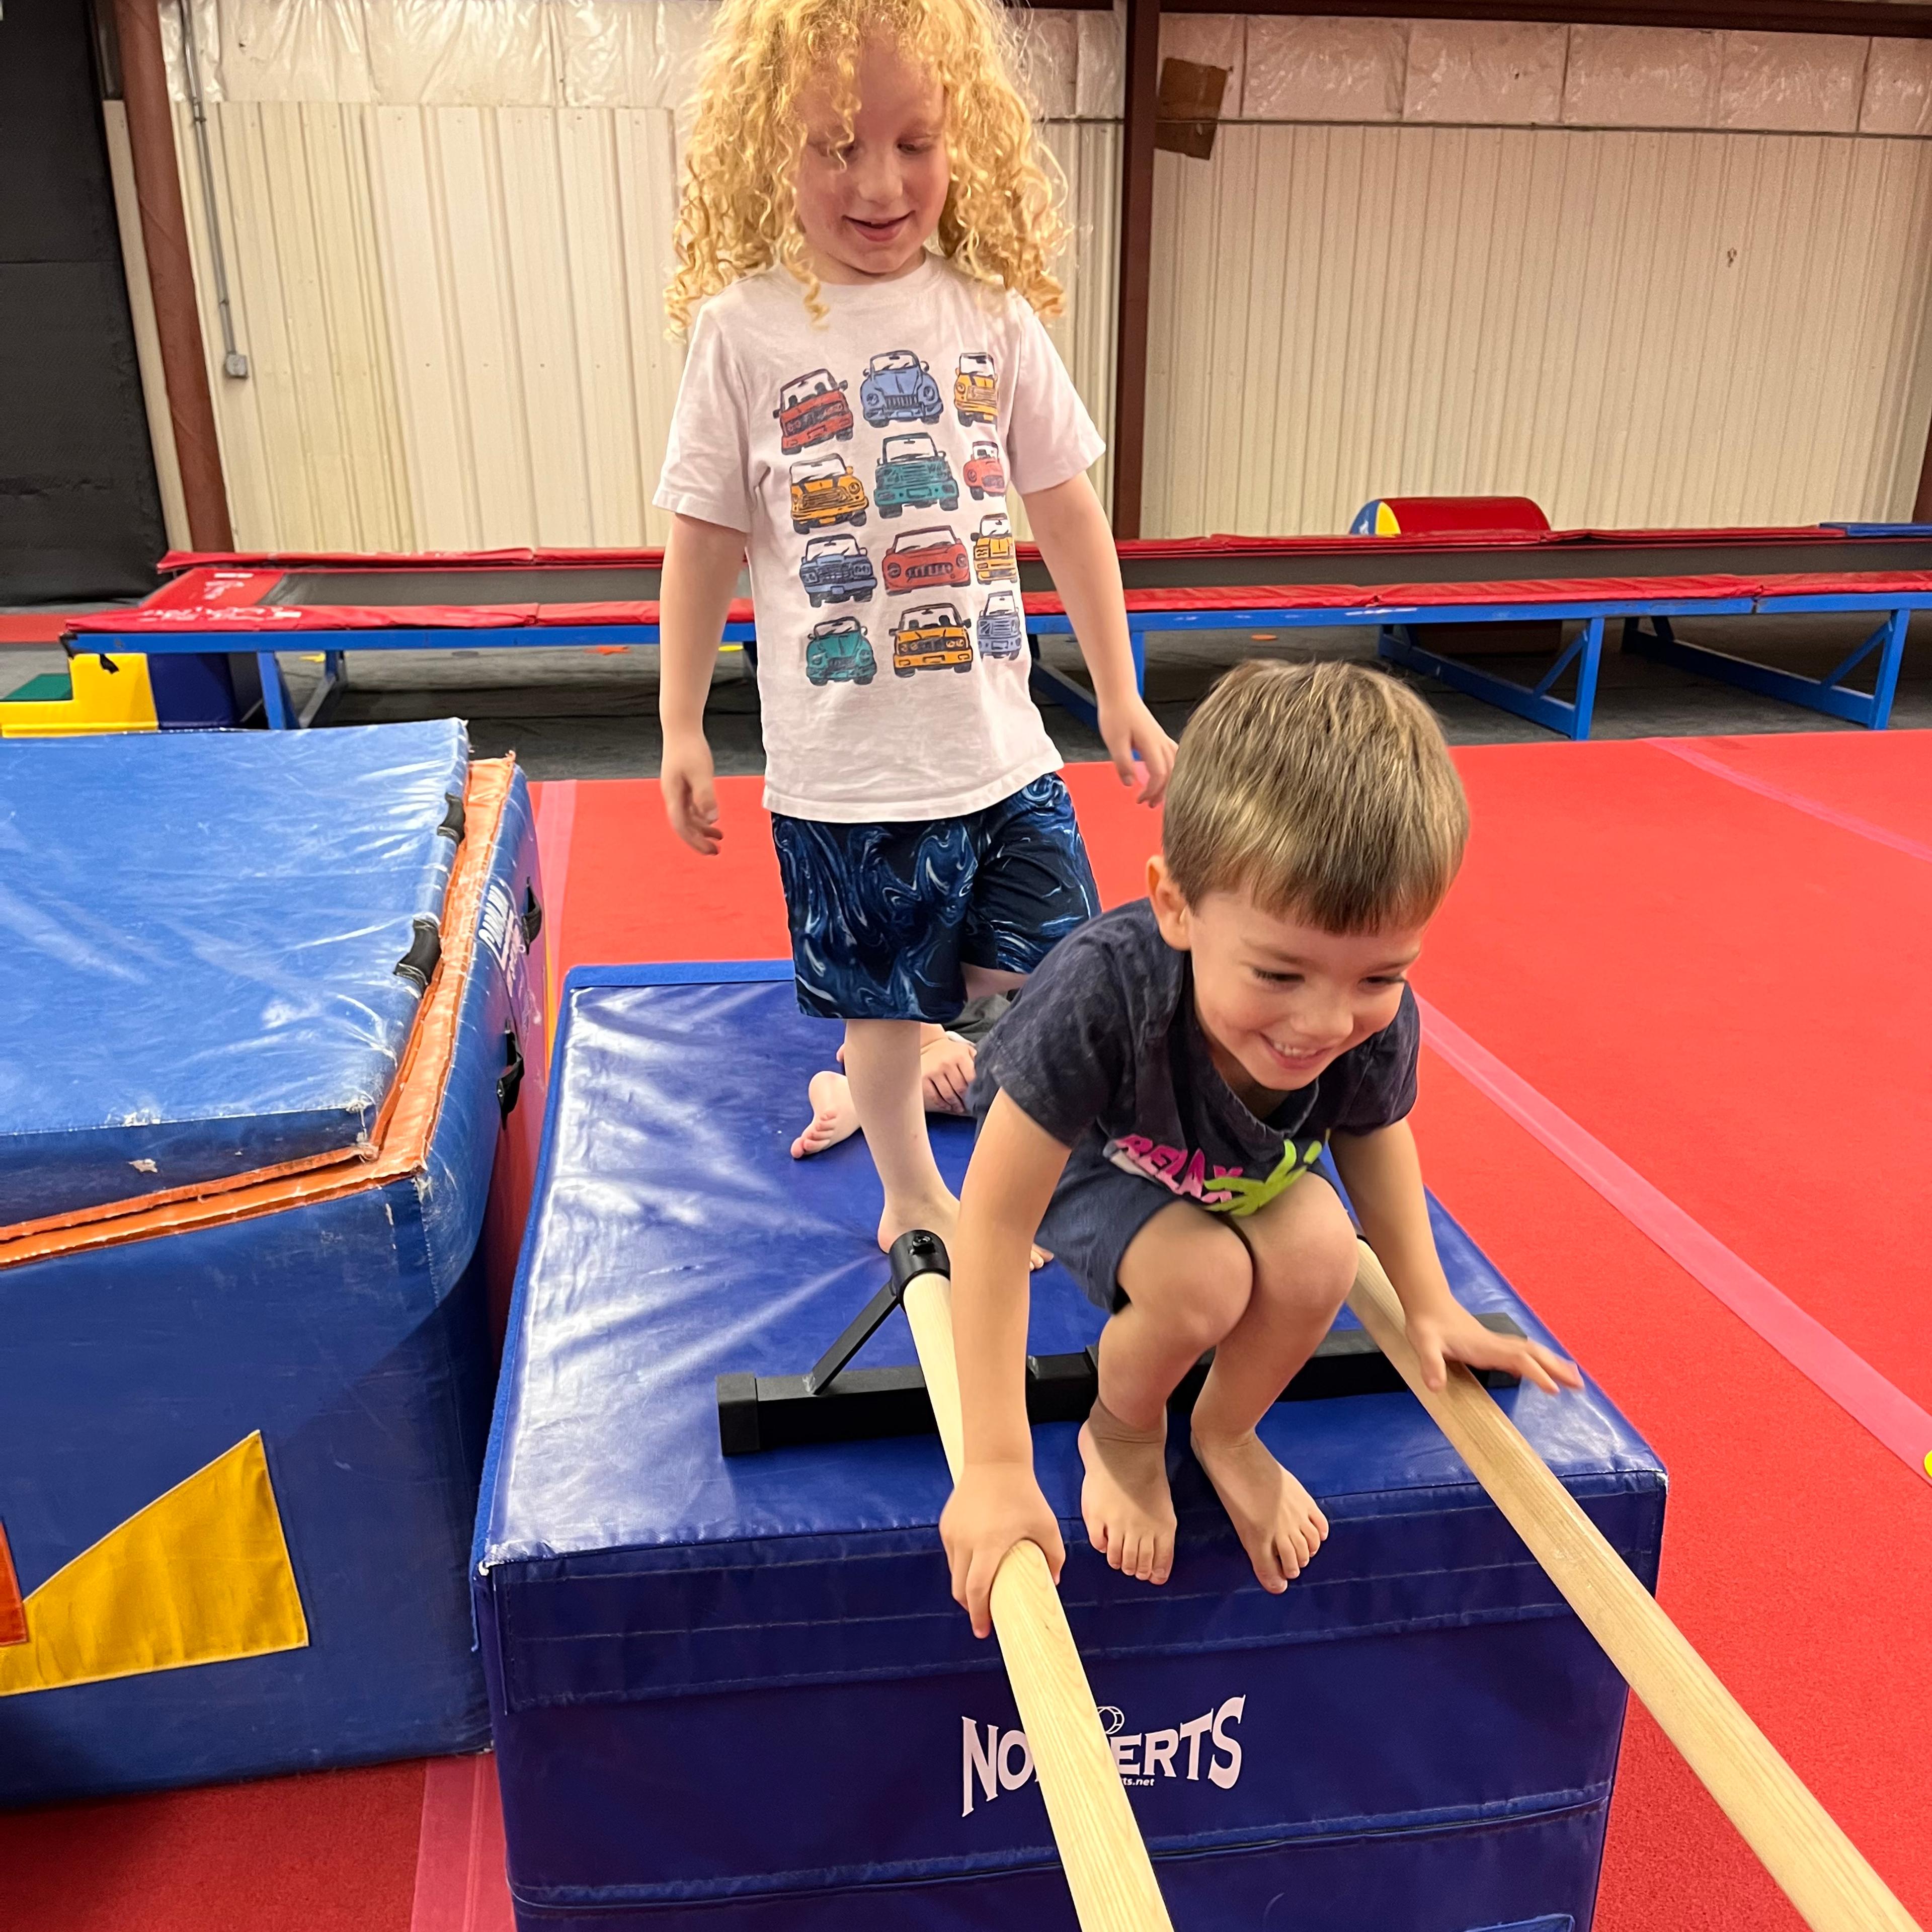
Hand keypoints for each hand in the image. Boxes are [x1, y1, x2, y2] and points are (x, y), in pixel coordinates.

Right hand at [661, 730, 721, 854]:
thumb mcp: (701, 772)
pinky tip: (712, 819)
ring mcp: (677, 790)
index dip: (695, 841)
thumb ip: (706, 795)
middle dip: (699, 840)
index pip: (682, 826)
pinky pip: (690, 807)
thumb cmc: (690, 748)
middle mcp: (672, 795)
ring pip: (688, 817)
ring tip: (720, 838)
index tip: (711, 850)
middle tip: (716, 851)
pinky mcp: (683, 783)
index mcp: (673, 795)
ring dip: (702, 829)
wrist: (681, 727)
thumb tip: (711, 819)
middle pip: (684, 825)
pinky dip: (701, 816)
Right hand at [920, 1032, 975, 1114]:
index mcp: (960, 1056)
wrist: (930, 1044)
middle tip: (969, 1105)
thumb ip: (977, 1061)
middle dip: (965, 1100)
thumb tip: (988, 1077)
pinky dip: (941, 1103)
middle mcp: (946, 1063)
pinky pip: (933, 1096)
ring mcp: (934, 1071)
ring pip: (947, 1094)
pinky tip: (947, 1106)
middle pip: (960, 1089)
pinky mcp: (924, 1078)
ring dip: (955, 1104)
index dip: (975, 1090)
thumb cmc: (952, 1051)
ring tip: (959, 1108)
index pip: (971, 1079)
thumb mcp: (966, 1051)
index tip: (977, 1097)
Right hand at [940, 1463, 1065, 1638]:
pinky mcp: (946, 1524)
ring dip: (965, 1586)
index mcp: (989, 1544)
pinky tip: (976, 1563)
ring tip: (982, 1590)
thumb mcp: (1046, 1525)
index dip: (978, 1614)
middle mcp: (966, 1541)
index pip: (977, 1589)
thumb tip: (1053, 1582)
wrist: (995, 1460)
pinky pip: (952, 1554)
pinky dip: (962, 1566)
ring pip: (955, 1572)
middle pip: (960, 1588)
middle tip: (984, 1617)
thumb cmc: (1025, 1494)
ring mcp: (953, 1532)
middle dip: (970, 1607)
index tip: (984, 1631)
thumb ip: (1054, 1555)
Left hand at [1096, 697, 1176, 806]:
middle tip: (1149, 805)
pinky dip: (1172, 770)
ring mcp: (1163, 739)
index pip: (1160, 774)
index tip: (1139, 799)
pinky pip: (1174, 756)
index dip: (1152, 791)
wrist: (1119, 694)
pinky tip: (1165, 776)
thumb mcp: (1114, 741)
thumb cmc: (1115, 715)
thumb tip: (1130, 783)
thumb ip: (1123, 763)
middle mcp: (1161, 742)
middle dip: (1163, 792)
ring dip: (1169, 782)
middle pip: (1172, 773)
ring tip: (1158, 796)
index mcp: (1151, 744)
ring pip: (1175, 765)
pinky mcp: (1160, 737)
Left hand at [1404, 1301, 1582, 1395]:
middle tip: (1580, 1385)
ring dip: (1553, 1363)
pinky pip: (1522, 1353)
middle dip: (1557, 1368)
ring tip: (1574, 1377)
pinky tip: (1543, 1369)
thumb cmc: (1426, 1324)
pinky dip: (1538, 1361)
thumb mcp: (1423, 1344)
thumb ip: (1431, 1364)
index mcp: (1485, 1347)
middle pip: (1534, 1354)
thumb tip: (1436, 1387)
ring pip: (1531, 1352)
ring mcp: (1495, 1343)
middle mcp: (1496, 1344)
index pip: (1519, 1359)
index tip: (1554, 1389)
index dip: (1536, 1373)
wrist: (1427, 1302)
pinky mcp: (1491, 1343)